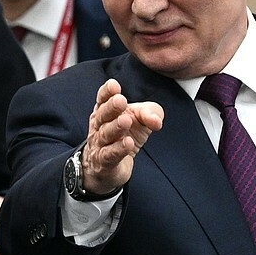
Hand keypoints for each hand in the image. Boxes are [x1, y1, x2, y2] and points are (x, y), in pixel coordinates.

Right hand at [83, 79, 163, 193]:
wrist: (106, 169)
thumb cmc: (122, 138)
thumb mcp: (139, 121)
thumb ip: (149, 113)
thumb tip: (156, 119)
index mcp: (104, 112)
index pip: (102, 99)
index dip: (106, 92)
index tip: (113, 85)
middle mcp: (98, 127)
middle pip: (102, 115)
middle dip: (111, 107)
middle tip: (120, 100)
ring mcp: (99, 145)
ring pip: (105, 134)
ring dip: (115, 127)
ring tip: (126, 121)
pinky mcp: (104, 163)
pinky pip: (110, 155)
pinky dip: (118, 149)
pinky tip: (128, 143)